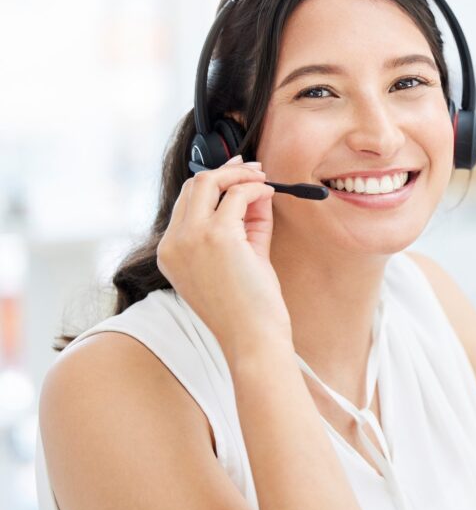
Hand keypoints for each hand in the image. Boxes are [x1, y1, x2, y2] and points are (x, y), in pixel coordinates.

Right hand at [156, 156, 290, 360]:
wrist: (252, 338)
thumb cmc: (248, 307)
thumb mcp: (240, 258)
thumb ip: (245, 224)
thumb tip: (255, 191)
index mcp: (171, 253)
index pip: (186, 203)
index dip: (213, 184)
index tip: (237, 175)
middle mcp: (174, 243)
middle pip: (192, 186)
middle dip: (225, 172)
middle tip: (254, 170)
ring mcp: (191, 238)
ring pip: (209, 182)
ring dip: (241, 176)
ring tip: (264, 179)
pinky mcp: (217, 236)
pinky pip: (237, 195)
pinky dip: (255, 188)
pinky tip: (269, 193)